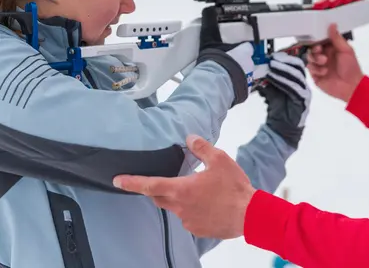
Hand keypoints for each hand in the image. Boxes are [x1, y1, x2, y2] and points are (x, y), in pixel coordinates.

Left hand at [113, 135, 254, 239]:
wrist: (250, 215)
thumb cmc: (234, 188)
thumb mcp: (220, 160)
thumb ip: (201, 147)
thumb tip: (190, 138)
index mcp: (182, 189)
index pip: (150, 185)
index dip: (131, 182)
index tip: (117, 180)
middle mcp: (180, 207)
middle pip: (160, 197)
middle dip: (157, 189)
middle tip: (166, 180)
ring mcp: (188, 221)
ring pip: (176, 207)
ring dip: (181, 198)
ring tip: (201, 191)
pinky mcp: (198, 230)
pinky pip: (188, 218)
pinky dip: (193, 209)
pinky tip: (209, 203)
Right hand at [197, 6, 253, 105]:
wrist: (215, 86)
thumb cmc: (215, 62)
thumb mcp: (210, 40)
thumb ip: (210, 25)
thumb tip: (208, 11)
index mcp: (245, 52)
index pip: (247, 46)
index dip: (239, 47)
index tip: (233, 49)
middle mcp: (250, 65)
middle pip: (245, 60)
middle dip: (236, 61)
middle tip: (224, 62)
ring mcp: (248, 80)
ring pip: (243, 74)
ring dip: (235, 74)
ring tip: (222, 75)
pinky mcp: (244, 92)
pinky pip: (240, 87)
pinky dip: (234, 86)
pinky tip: (224, 85)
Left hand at [257, 52, 310, 147]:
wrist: (282, 128)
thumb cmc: (278, 109)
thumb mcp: (271, 90)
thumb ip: (269, 79)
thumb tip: (259, 67)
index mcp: (297, 80)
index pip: (295, 63)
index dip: (285, 57)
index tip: (273, 54)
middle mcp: (303, 84)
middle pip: (298, 67)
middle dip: (285, 60)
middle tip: (272, 58)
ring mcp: (305, 92)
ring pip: (297, 76)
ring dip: (283, 69)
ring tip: (271, 65)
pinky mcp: (303, 101)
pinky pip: (295, 88)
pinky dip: (283, 81)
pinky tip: (273, 77)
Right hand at [306, 24, 363, 101]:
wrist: (351, 87)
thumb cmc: (351, 68)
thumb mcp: (346, 50)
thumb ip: (337, 38)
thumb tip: (332, 24)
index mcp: (331, 48)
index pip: (319, 40)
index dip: (317, 39)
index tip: (319, 40)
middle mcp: (324, 56)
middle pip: (312, 48)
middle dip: (315, 49)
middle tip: (320, 51)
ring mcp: (319, 66)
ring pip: (309, 58)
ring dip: (316, 59)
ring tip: (325, 62)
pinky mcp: (315, 75)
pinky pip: (310, 69)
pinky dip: (316, 69)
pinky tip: (325, 72)